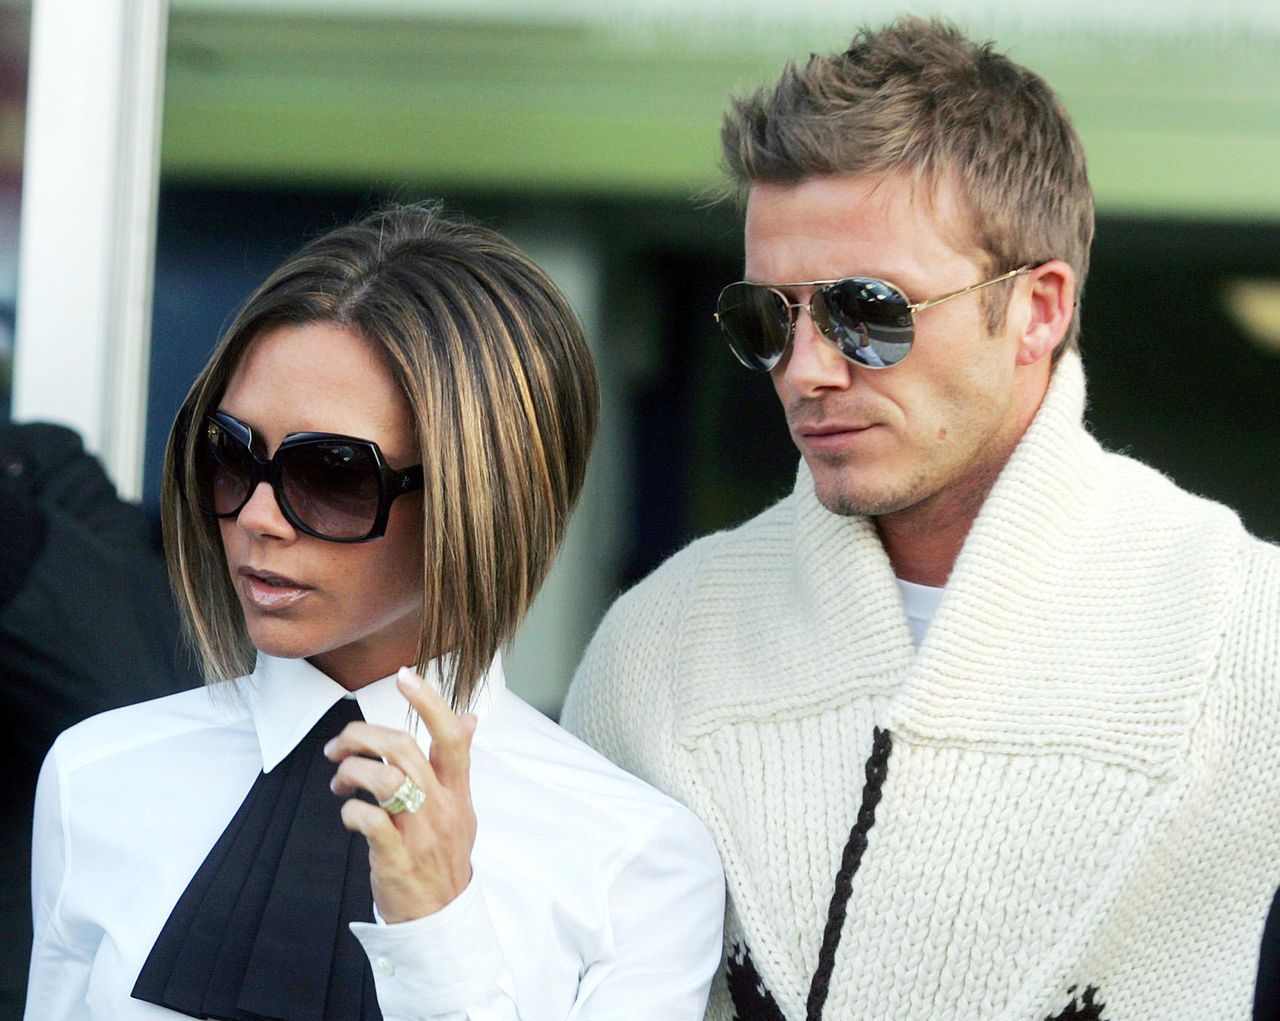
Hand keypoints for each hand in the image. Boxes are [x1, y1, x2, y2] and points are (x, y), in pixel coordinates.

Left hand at [324, 668, 478, 922]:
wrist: (441, 917)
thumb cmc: (445, 856)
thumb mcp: (462, 807)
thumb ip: (458, 762)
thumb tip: (470, 717)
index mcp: (457, 790)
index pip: (451, 736)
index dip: (429, 702)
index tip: (406, 676)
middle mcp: (441, 806)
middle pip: (403, 750)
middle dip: (361, 736)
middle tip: (338, 745)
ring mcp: (419, 831)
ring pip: (384, 779)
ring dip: (352, 771)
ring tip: (340, 781)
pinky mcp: (395, 857)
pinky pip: (369, 820)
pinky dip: (350, 810)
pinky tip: (348, 813)